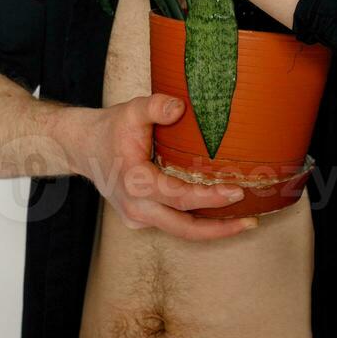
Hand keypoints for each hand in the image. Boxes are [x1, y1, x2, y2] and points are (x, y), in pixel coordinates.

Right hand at [74, 93, 258, 239]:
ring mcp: (137, 217)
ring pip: (180, 230)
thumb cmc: (111, 128)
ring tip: (244, 221)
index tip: (236, 192)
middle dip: (220, 229)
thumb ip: (155, 106)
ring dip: (211, 229)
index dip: (210, 198)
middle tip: (251, 221)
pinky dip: (196, 221)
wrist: (84, 147)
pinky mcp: (140, 219)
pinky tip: (218, 212)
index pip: (180, 197)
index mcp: (135, 182)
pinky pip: (172, 224)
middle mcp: (136, 207)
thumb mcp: (132, 110)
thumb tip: (179, 107)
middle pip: (185, 228)